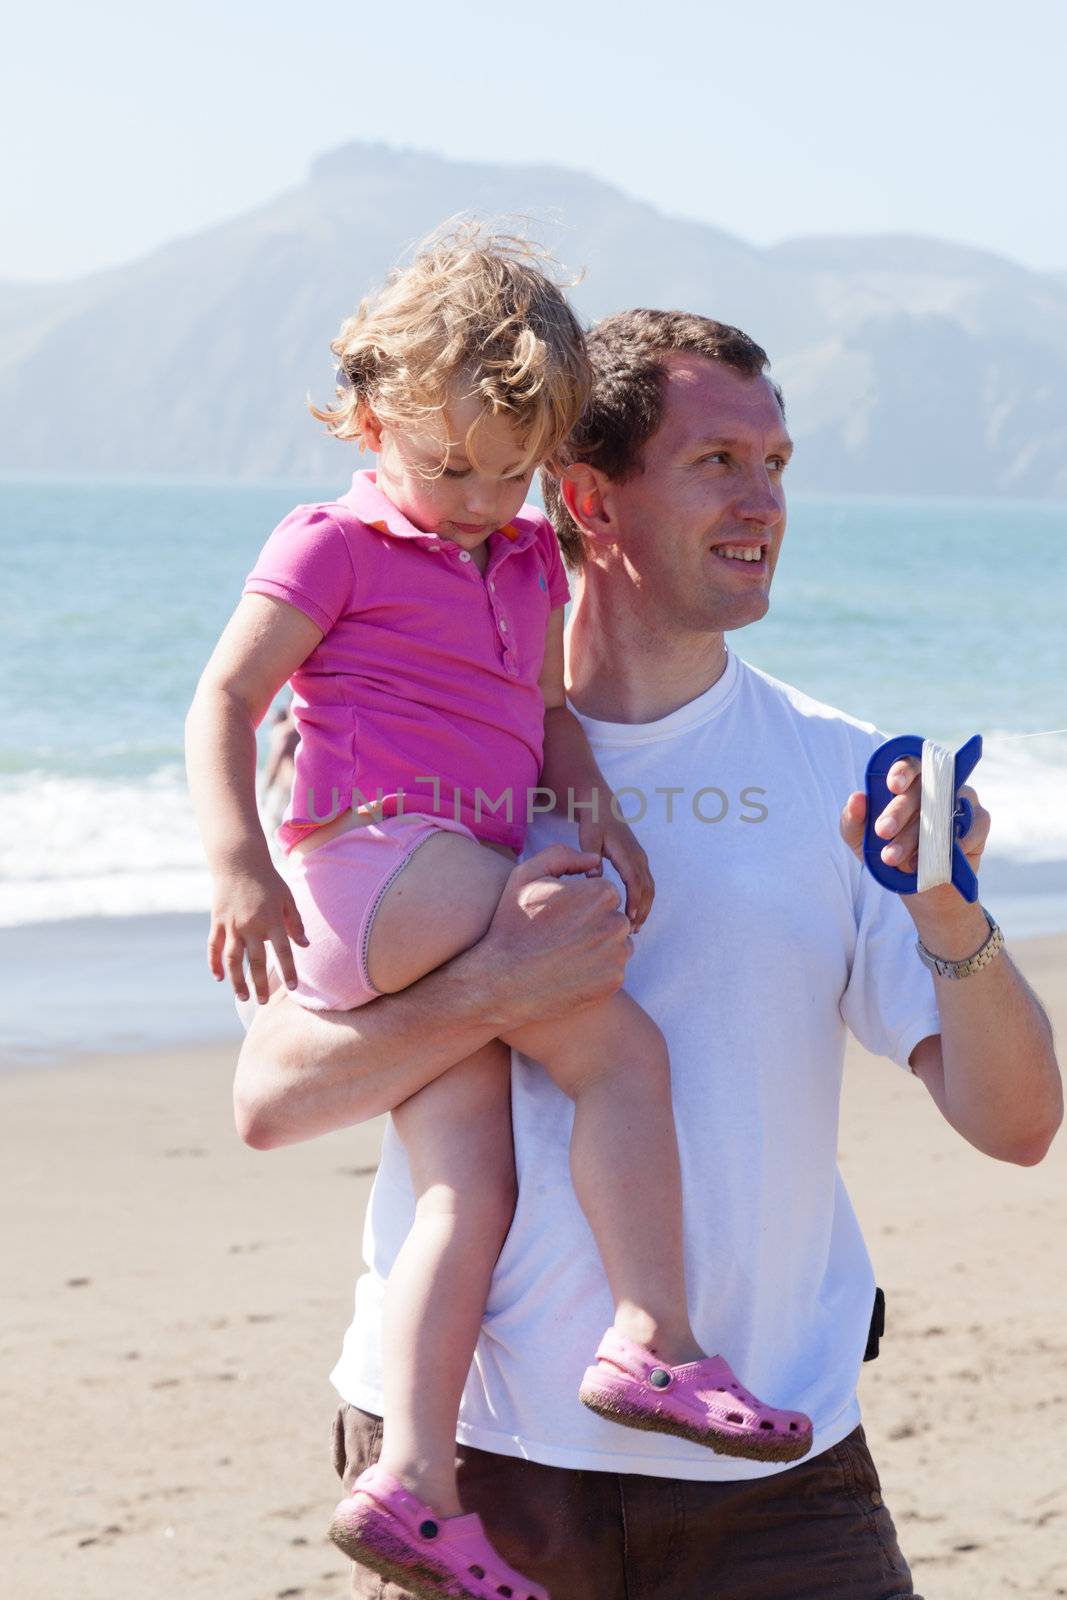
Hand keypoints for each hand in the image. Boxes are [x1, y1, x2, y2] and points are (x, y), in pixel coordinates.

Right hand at [208, 857, 308, 1002]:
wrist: (239, 862)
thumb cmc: (268, 881)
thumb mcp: (287, 898)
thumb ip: (295, 923)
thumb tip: (305, 945)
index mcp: (271, 920)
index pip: (283, 952)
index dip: (289, 971)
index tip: (294, 988)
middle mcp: (251, 926)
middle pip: (255, 962)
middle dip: (260, 984)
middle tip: (264, 1002)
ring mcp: (231, 925)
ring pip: (232, 960)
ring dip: (236, 981)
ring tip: (243, 997)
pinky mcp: (217, 922)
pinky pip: (214, 947)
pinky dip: (215, 964)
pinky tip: (219, 978)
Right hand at [478, 844, 634, 1031]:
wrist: (504, 980)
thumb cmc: (514, 924)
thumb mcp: (527, 876)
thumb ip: (562, 856)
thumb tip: (594, 860)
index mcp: (602, 893)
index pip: (604, 895)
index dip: (581, 904)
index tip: (560, 916)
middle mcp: (617, 922)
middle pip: (613, 919)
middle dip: (593, 925)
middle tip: (562, 937)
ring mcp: (618, 955)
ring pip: (616, 946)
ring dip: (598, 948)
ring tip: (566, 955)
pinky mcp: (614, 981)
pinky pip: (613, 971)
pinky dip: (597, 973)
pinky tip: (571, 973)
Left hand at [578, 806, 655, 928]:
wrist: (603, 807)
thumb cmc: (594, 823)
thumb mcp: (589, 837)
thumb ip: (591, 858)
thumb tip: (594, 878)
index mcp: (626, 852)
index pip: (634, 880)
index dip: (635, 900)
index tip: (631, 917)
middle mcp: (638, 857)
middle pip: (646, 887)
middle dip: (643, 910)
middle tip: (633, 930)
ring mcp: (640, 859)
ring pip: (649, 887)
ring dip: (646, 907)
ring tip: (636, 926)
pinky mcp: (638, 861)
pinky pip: (647, 883)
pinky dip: (645, 899)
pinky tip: (637, 912)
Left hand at [840, 755, 991, 932]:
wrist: (918, 887)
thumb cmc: (889, 853)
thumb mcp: (862, 842)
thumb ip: (852, 821)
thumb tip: (856, 798)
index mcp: (908, 783)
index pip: (909, 764)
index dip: (902, 770)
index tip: (892, 786)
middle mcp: (937, 785)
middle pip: (923, 787)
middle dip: (899, 811)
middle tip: (883, 831)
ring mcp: (961, 800)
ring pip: (946, 807)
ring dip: (922, 833)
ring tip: (896, 858)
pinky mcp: (980, 821)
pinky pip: (976, 823)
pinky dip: (958, 840)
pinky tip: (939, 856)